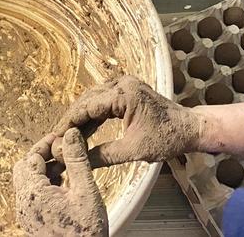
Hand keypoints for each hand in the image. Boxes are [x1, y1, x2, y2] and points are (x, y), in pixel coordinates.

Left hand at [13, 128, 107, 236]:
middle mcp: (24, 204)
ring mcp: (27, 215)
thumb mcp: (86, 190)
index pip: (31, 157)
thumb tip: (70, 135)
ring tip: (67, 168)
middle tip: (61, 151)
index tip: (61, 139)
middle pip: (24, 168)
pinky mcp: (33, 222)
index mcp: (33, 193)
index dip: (46, 144)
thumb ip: (76, 160)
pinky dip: (45, 185)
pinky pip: (32, 196)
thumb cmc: (85, 233)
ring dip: (44, 171)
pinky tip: (65, 186)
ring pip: (27, 182)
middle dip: (42, 156)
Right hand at [52, 76, 201, 167]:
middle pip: (87, 100)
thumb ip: (102, 155)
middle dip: (72, 119)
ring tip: (67, 136)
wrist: (189, 128)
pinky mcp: (127, 90)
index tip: (55, 137)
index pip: (86, 106)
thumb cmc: (166, 138)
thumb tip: (77, 160)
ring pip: (93, 99)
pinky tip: (85, 130)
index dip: (69, 122)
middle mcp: (122, 83)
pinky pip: (103, 100)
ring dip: (81, 117)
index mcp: (124, 93)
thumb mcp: (133, 150)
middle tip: (56, 138)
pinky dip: (93, 114)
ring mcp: (125, 84)